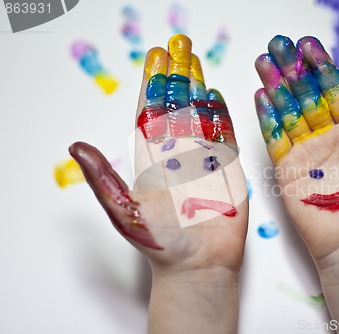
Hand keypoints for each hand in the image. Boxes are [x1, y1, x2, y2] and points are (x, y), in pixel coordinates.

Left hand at [71, 34, 247, 333]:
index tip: (156, 57)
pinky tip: (216, 95)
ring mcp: (202, 160)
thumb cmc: (161, 245)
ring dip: (198, 88)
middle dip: (178, 76)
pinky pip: (224, 135)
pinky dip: (221, 114)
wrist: (197, 266)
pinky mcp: (226, 170)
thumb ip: (104, 179)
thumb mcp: (125, 212)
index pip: (152, 113)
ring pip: (200, 115)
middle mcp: (177, 155)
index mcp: (152, 160)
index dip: (154, 84)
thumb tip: (75, 145)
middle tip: (179, 46)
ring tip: (196, 61)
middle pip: (178, 106)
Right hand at [254, 35, 338, 264]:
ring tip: (265, 61)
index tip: (310, 45)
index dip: (322, 68)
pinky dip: (268, 118)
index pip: (336, 91)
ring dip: (277, 86)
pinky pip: (276, 138)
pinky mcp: (288, 170)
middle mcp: (329, 138)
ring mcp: (307, 153)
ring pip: (289, 112)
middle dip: (293, 70)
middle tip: (279, 45)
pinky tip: (262, 96)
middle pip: (308, 96)